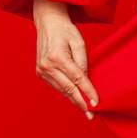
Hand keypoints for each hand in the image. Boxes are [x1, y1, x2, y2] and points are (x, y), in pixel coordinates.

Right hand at [32, 0, 99, 119]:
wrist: (48, 23)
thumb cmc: (65, 31)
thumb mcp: (79, 43)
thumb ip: (83, 62)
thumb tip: (86, 82)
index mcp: (57, 57)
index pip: (77, 79)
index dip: (88, 92)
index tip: (96, 103)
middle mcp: (47, 66)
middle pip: (68, 89)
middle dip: (81, 102)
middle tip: (91, 115)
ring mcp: (41, 70)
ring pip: (61, 90)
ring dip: (74, 99)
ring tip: (86, 109)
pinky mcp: (40, 73)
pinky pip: (56, 86)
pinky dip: (66, 92)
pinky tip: (75, 97)